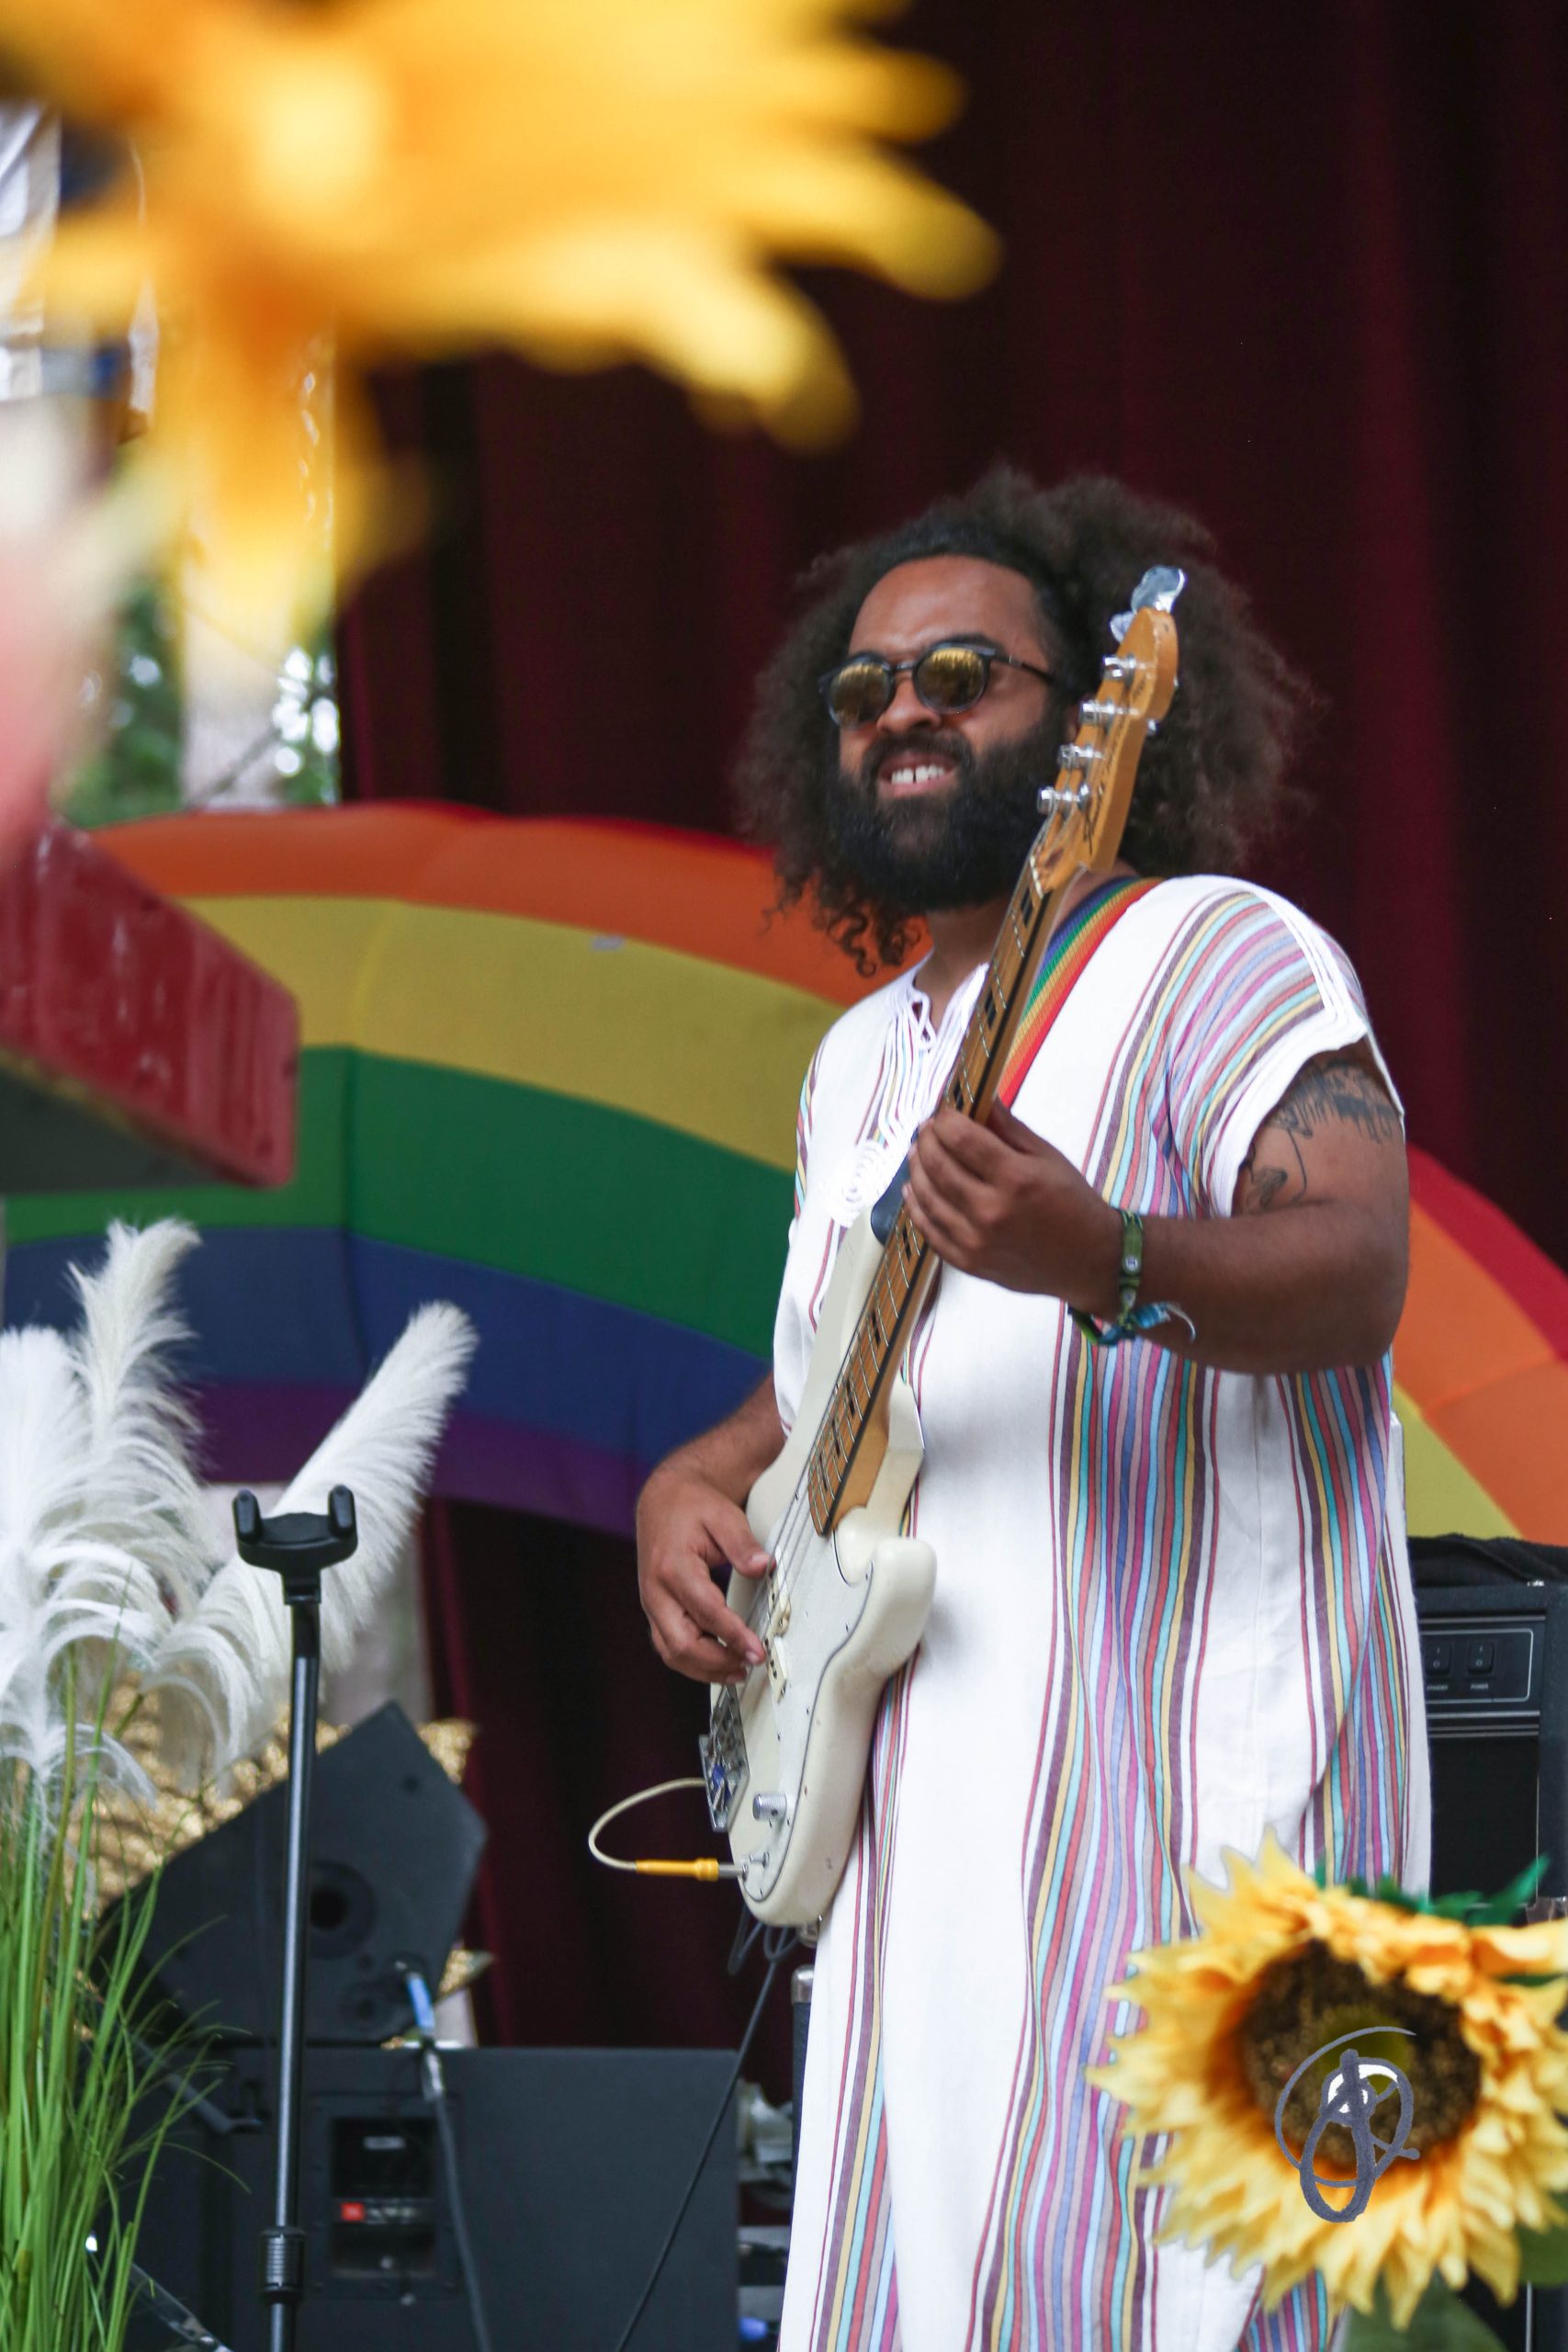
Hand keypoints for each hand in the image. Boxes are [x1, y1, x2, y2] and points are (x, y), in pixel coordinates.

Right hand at [635, 1465, 770, 1684]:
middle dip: (717, 1662)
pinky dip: (693, 1662)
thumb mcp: (723, 1516)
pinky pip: (669, 1646)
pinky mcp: (656, 1610)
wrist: (664, 1500)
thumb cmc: (691, 1507)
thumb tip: (763, 1567)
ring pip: (672, 1652)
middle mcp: (656, 1591)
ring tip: (738, 1671)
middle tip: (749, 1664)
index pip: (705, 1611)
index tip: (756, 1650)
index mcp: (672, 1566)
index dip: (732, 1635)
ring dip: (705, 1670)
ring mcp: (652, 1604)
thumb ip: (743, 1544)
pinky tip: (718, 1664)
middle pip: (681, 1644)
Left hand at [902, 1101, 1120, 1304]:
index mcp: (1015, 1178)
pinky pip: (930, 1231)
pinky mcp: (968, 1262)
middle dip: (926, 1140)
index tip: (942, 1112)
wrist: (1089, 1261)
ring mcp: (976, 1240)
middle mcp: (990, 1209)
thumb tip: (980, 1098)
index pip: (961, 1138)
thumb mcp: (1048, 1157)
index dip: (944, 1119)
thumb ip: (1009, 1128)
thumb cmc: (1073, 1203)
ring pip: (927, 1197)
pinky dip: (916, 1207)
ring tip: (917, 1154)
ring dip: (916, 1169)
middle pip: (938, 1165)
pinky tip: (914, 1190)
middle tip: (926, 1130)